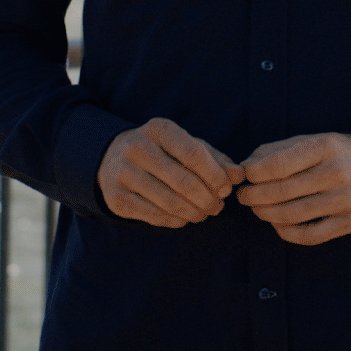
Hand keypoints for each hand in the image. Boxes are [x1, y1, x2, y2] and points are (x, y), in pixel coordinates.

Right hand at [98, 117, 244, 227]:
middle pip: (183, 181)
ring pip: (169, 202)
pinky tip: (185, 218)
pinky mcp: (116, 198)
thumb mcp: (186, 146)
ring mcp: (123, 173)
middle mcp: (136, 147)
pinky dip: (176, 220)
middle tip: (217, 207)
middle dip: (207, 198)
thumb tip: (238, 176)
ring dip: (194, 213)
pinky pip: (154, 216)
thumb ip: (215, 160)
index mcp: (158, 129)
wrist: (112, 159)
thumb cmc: (162, 152)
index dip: (215, 175)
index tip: (226, 189)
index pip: (193, 153)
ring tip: (204, 213)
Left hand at [235, 131, 350, 245]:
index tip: (245, 175)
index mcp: (326, 147)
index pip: (279, 164)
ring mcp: (345, 200)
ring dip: (266, 213)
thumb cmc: (347, 152)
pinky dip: (287, 232)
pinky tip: (277, 224)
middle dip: (254, 195)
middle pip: (282, 191)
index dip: (254, 173)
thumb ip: (282, 149)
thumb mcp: (319, 139)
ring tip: (257, 209)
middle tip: (243, 196)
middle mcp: (336, 173)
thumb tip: (247, 163)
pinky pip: (310, 235)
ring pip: (292, 214)